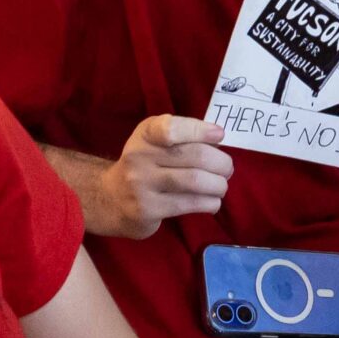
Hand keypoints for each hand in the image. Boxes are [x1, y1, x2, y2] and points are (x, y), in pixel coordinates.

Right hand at [99, 116, 233, 239]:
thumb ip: (182, 138)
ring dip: (218, 184)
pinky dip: (209, 202)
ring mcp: (141, 184)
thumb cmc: (144, 166)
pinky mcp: (147, 209)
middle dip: (220, 163)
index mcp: (145, 134)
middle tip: (228, 169)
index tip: (220, 135)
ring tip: (222, 186)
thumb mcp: (155, 143)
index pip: (171, 127)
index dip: (199, 130)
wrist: (110, 200)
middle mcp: (140, 156)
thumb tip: (218, 139)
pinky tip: (212, 202)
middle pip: (194, 156)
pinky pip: (188, 204)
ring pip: (194, 181)